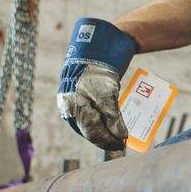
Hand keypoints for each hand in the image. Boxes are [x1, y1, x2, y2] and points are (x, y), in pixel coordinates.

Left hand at [57, 18, 137, 150]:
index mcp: (68, 101)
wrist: (108, 44)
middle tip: (118, 147)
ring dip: (111, 135)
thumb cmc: (96, 70)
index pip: (82, 127)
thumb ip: (97, 108)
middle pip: (89, 128)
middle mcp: (73, 98)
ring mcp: (87, 94)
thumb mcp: (91, 90)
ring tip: (121, 141)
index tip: (111, 146)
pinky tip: (122, 132)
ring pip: (98, 122)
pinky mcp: (102, 88)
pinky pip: (109, 111)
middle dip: (105, 140)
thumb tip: (106, 128)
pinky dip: (116, 124)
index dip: (98, 139)